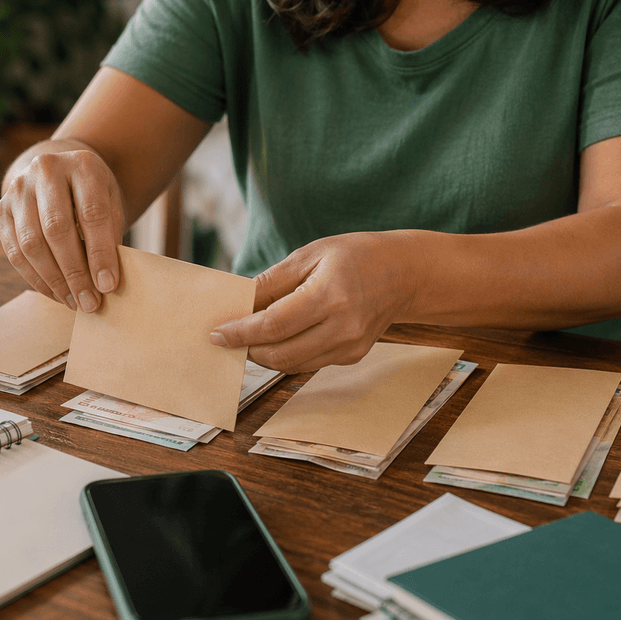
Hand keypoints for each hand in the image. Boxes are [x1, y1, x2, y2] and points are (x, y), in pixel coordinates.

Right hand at [0, 149, 124, 312]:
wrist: (58, 172)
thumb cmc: (91, 195)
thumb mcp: (112, 203)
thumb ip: (110, 235)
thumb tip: (105, 282)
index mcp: (82, 165)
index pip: (92, 213)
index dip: (100, 253)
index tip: (108, 286)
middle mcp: (45, 170)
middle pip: (57, 229)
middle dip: (75, 273)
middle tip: (90, 303)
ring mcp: (18, 189)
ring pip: (31, 243)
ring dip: (54, 280)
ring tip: (74, 302)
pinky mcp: (1, 209)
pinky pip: (15, 252)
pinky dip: (36, 279)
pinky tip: (55, 293)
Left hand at [210, 232, 419, 372]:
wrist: (404, 273)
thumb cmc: (354, 256)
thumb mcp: (310, 255)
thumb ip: (271, 282)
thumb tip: (238, 303)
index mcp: (329, 295)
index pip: (273, 324)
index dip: (240, 332)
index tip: (217, 334)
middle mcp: (342, 327)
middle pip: (280, 353)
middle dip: (247, 349)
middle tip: (228, 337)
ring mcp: (350, 346)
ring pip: (292, 364)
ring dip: (264, 355)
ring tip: (248, 338)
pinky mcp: (352, 356)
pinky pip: (308, 362)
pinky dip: (286, 354)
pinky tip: (276, 339)